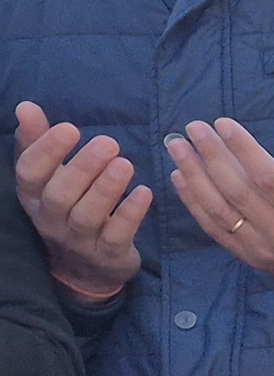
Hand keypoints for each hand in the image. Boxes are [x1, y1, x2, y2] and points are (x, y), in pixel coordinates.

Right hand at [14, 101, 151, 301]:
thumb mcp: (50, 176)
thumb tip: (25, 107)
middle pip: (59, 194)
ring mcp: (78, 240)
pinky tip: (145, 192)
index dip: (46, 151)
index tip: (70, 127)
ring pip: (87, 215)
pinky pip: (117, 235)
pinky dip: (131, 214)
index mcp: (33, 196)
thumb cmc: (68, 207)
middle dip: (82, 167)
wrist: (86, 268)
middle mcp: (50, 219)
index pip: (29, 173)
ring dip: (107, 188)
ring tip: (125, 164)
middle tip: (109, 142)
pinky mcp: (108, 255)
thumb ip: (38, 142)